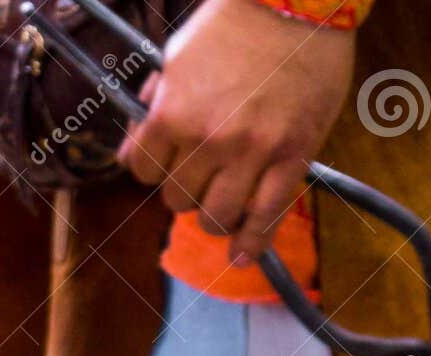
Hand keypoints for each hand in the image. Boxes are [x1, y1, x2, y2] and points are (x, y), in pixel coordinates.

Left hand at [118, 0, 354, 263]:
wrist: (295, 1)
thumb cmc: (235, 23)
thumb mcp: (177, 57)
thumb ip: (156, 105)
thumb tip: (135, 145)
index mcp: (172, 114)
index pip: (141, 171)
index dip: (151, 168)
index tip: (165, 162)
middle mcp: (207, 139)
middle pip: (177, 199)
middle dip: (184, 189)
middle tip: (201, 174)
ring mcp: (251, 153)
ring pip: (215, 216)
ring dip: (215, 215)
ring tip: (224, 202)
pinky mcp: (291, 157)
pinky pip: (267, 216)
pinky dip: (253, 242)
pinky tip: (243, 255)